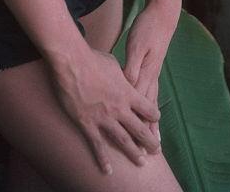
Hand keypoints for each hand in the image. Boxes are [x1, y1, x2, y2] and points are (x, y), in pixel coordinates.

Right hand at [50, 44, 160, 174]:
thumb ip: (121, 74)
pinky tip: (107, 170)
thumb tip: (124, 75)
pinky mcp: (88, 124)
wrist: (72, 62)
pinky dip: (103, 159)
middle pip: (140, 129)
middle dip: (149, 141)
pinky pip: (97, 145)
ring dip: (133, 153)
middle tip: (156, 150)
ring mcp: (104, 118)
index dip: (153, 116)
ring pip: (123, 140)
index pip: (148, 108)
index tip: (155, 120)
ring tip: (141, 162)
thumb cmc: (93, 58)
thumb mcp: (113, 63)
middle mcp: (119, 108)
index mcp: (127, 92)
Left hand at [123, 0, 180, 143]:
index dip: (138, 123)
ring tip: (156, 138)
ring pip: (152, 102)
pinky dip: (151, 104)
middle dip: (148, 129)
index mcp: (147, 72)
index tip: (136, 140)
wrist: (163, 13)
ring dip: (152, 121)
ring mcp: (155, 71)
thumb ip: (133, 66)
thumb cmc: (148, 27)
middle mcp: (152, 75)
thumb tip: (128, 86)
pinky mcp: (154, 65)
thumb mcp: (137, 45)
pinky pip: (152, 90)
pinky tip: (151, 111)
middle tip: (151, 150)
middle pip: (148, 108)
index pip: (141, 103)